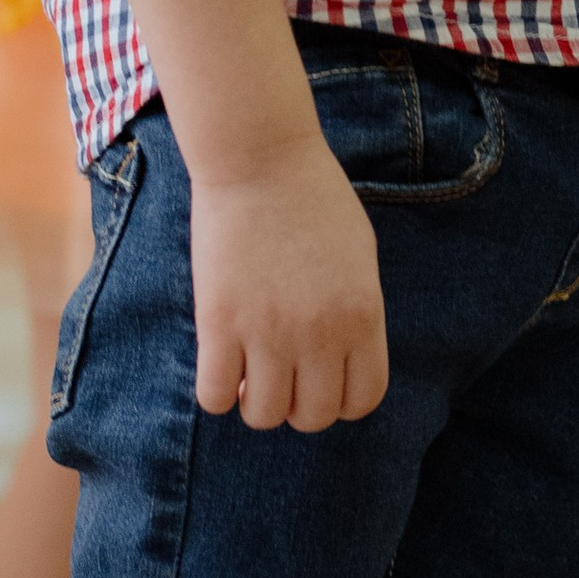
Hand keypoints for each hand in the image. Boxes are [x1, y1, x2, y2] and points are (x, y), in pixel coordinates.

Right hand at [189, 131, 388, 431]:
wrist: (261, 160)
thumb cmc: (314, 198)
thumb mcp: (360, 257)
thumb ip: (357, 311)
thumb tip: (342, 358)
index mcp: (362, 317)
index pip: (363, 400)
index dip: (341, 401)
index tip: (321, 381)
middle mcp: (320, 334)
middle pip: (314, 416)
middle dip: (298, 406)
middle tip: (282, 378)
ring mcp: (269, 332)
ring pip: (265, 416)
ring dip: (257, 404)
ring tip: (249, 373)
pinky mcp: (220, 324)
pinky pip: (215, 396)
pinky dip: (217, 395)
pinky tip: (219, 367)